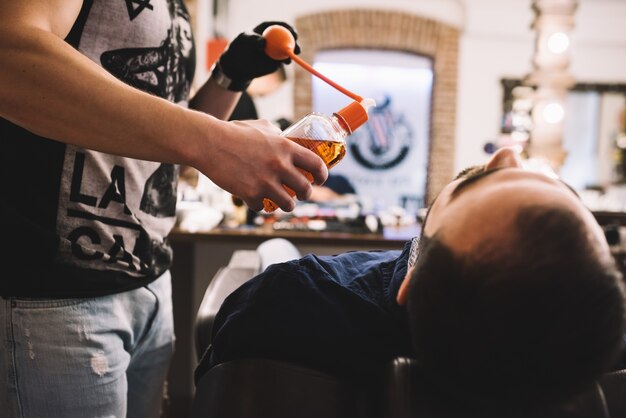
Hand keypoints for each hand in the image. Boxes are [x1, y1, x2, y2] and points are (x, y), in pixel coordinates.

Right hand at [198, 119, 327, 211]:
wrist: (209, 143)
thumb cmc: (234, 132)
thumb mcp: (262, 126)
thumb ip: (278, 134)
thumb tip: (287, 137)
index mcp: (286, 148)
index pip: (317, 165)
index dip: (323, 175)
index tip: (320, 180)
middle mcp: (280, 166)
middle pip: (306, 189)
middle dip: (306, 194)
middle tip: (301, 194)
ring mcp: (266, 182)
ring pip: (288, 205)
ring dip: (286, 205)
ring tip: (282, 202)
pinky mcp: (250, 194)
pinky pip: (262, 207)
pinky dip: (259, 205)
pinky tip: (255, 199)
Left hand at [215, 21, 300, 90]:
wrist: (238, 64)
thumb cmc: (239, 47)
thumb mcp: (243, 40)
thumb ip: (252, 39)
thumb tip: (263, 43)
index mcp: (269, 29)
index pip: (283, 26)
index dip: (290, 29)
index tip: (293, 34)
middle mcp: (275, 39)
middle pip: (290, 39)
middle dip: (295, 43)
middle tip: (297, 48)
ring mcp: (277, 51)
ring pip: (288, 51)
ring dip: (291, 55)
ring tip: (288, 60)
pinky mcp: (276, 62)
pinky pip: (283, 62)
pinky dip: (283, 63)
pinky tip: (280, 64)